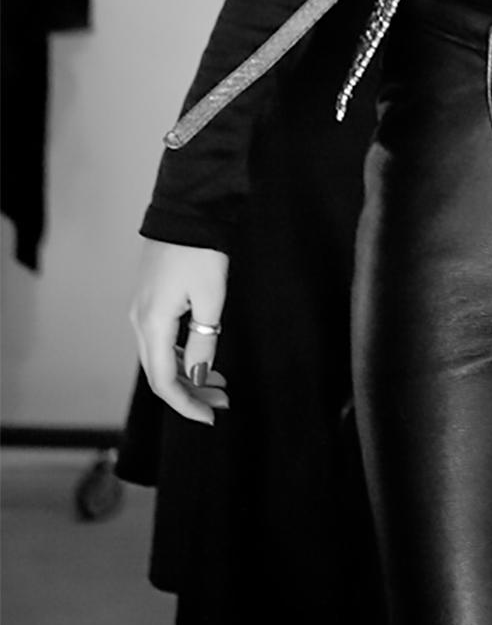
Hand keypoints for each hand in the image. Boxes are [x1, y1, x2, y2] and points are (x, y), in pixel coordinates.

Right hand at [129, 240, 229, 424]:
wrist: (185, 208)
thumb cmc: (200, 251)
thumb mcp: (210, 298)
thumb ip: (203, 339)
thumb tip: (197, 374)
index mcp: (152, 324)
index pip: (163, 381)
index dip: (185, 404)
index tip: (209, 416)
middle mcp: (139, 320)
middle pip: (158, 371)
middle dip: (188, 392)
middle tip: (219, 401)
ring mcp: (141, 307)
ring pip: (158, 354)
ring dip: (185, 372)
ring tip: (216, 383)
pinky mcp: (149, 296)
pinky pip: (160, 336)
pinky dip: (179, 352)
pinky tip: (199, 355)